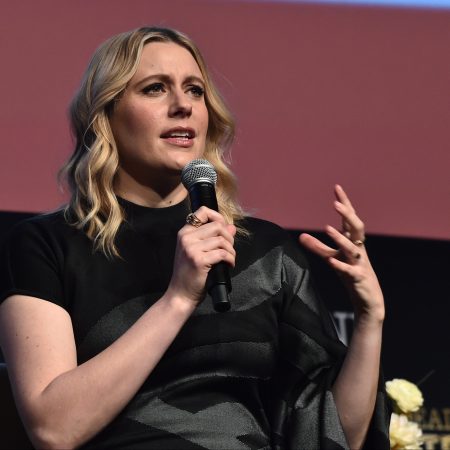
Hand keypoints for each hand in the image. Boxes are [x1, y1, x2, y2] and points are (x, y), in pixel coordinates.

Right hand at [167, 206, 235, 306]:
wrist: (180, 294)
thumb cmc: (189, 274)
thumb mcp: (198, 252)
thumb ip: (212, 238)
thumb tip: (231, 227)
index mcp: (184, 233)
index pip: (203, 211)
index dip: (218, 217)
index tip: (224, 230)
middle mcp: (186, 237)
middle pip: (217, 226)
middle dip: (229, 237)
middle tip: (229, 249)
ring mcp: (192, 248)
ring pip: (222, 240)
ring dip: (231, 250)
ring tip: (229, 259)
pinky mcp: (199, 260)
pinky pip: (223, 253)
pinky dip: (230, 259)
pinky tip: (229, 265)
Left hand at [299, 185, 383, 323]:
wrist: (368, 298)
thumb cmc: (351, 273)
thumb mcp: (332, 258)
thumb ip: (317, 247)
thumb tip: (301, 236)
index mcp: (353, 241)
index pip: (349, 219)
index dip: (344, 203)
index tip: (337, 187)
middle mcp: (358, 249)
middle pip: (357, 228)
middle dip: (347, 215)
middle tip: (335, 203)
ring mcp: (359, 263)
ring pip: (353, 248)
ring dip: (340, 238)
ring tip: (327, 228)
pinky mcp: (358, 278)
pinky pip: (350, 271)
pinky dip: (341, 266)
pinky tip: (331, 262)